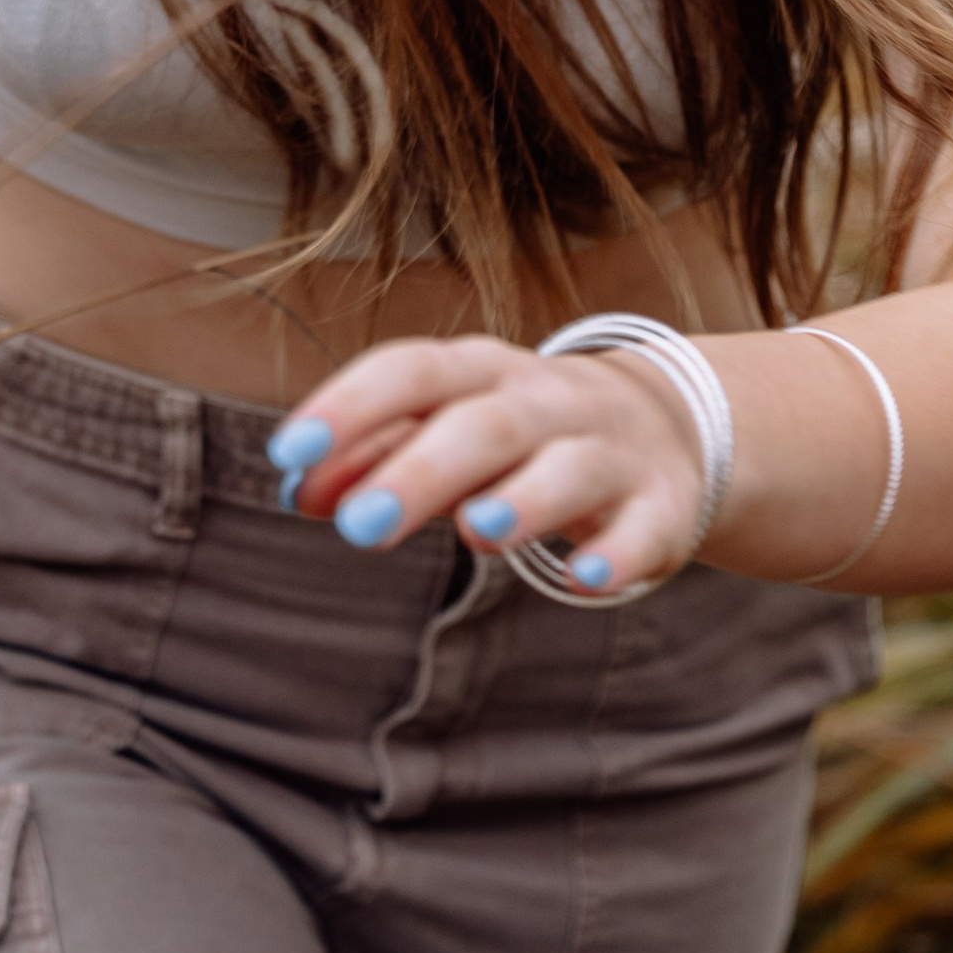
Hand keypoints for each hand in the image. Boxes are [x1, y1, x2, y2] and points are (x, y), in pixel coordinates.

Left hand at [266, 334, 708, 595]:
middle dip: (422, 469)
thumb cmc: (520, 435)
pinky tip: (583, 581)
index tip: (288, 455)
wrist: (664, 429)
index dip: (349, 407)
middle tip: (359, 527)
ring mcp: (610, 452)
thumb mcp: (448, 430)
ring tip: (474, 534)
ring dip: (524, 497)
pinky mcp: (660, 509)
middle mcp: (548, 400)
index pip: (411, 371)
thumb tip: (297, 489)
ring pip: (568, 466)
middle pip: (484, 424)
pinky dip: (616, 555)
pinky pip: (642, 530)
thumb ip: (374, 455)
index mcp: (482, 371)